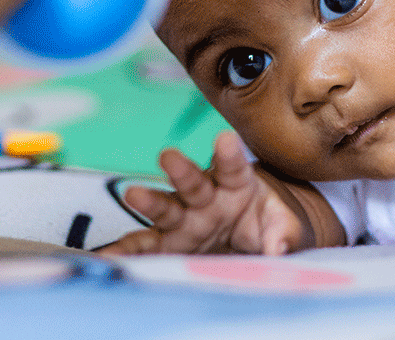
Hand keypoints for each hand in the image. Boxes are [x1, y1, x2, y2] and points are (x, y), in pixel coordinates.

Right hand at [99, 132, 305, 255]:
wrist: (252, 239)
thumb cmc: (266, 224)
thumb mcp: (283, 226)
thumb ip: (282, 233)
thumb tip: (276, 248)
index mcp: (236, 184)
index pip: (233, 166)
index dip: (229, 154)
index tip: (225, 139)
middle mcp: (205, 197)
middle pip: (193, 182)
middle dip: (182, 170)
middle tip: (169, 155)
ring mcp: (184, 219)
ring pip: (165, 208)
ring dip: (149, 202)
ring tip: (133, 195)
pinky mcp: (170, 243)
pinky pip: (146, 246)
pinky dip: (128, 250)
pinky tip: (111, 255)